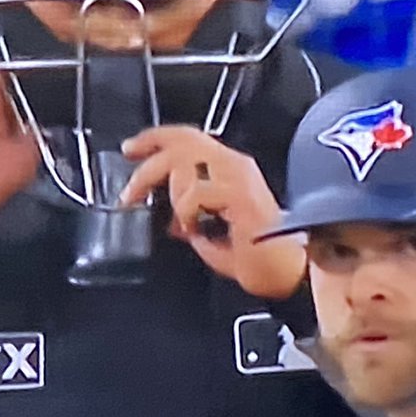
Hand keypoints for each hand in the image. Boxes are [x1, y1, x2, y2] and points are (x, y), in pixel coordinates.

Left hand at [119, 126, 305, 299]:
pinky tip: (196, 230)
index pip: (190, 139)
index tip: (132, 150)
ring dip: (170, 192)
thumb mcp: (212, 235)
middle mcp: (236, 165)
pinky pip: (194, 193)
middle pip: (182, 140)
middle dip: (149, 154)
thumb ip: (190, 219)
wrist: (284, 277)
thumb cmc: (259, 261)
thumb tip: (169, 219)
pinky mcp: (239, 194)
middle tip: (131, 184)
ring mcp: (239, 177)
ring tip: (177, 221)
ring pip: (184, 160)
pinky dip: (186, 213)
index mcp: (233, 170)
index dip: (157, 139)